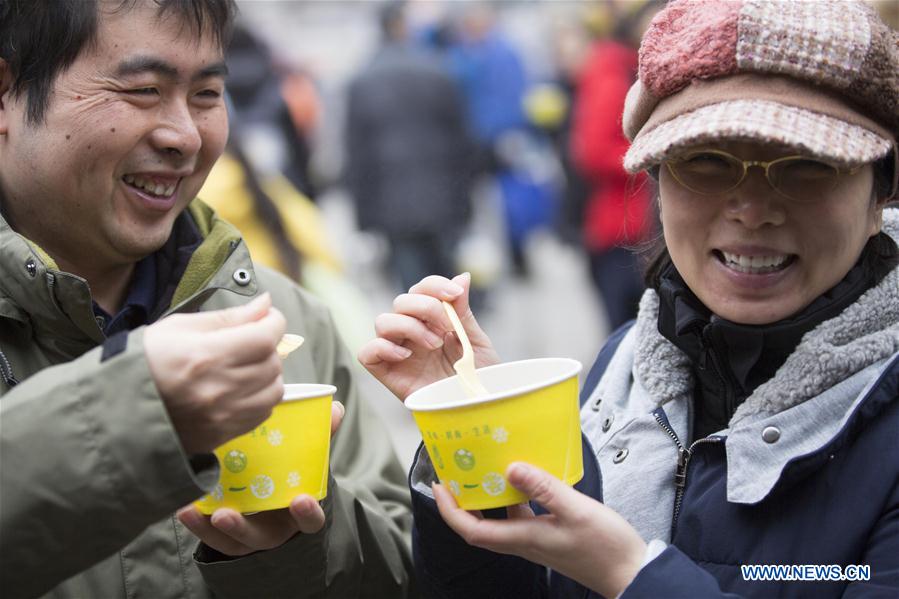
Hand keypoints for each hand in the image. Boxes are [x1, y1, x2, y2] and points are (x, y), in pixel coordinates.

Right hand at [144, 293, 285, 453]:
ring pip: (274, 389)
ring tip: (245, 366)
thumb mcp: (180, 327)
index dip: (273, 322)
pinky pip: (263, 412)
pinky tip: (240, 388)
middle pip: (273, 362)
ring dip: (268, 373)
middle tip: (248, 341)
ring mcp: (224, 415)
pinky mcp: (224, 434)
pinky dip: (260, 396)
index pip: (266, 336)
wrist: (116, 409)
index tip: (266, 319)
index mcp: (206, 355)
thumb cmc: (146, 361)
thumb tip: (265, 304)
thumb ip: (229, 317)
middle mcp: (220, 388)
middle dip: (268, 346)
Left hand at [177, 401, 344, 554]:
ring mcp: (247, 537)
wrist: (269, 498)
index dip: (307, 514)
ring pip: (230, 541)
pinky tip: (184, 506)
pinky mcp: (223, 538)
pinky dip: (196, 523)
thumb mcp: (306, 459)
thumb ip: (320, 436)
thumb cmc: (291, 475)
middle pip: (261, 537)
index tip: (300, 500)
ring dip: (211, 529)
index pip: (310, 521)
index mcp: (300, 512)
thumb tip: (336, 408)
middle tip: (226, 514)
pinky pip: (208, 536)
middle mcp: (274, 530)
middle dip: (242, 528)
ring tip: (198, 509)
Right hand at [358, 273, 499, 399]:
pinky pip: (367, 353)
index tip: (455, 295)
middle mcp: (412, 333)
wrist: (476, 411)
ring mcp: (398, 352)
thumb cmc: (478, 379)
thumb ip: (463, 312)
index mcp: (433, 321)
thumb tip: (463, 276)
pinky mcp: (387, 374)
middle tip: (446, 328)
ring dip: (409, 326)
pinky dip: (383, 348)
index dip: (434, 285)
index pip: (421, 289)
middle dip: (425, 307)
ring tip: (433, 344)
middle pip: (400, 301)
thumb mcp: (477, 343)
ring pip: (382, 321)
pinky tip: (407, 356)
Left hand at [433, 462, 646, 598]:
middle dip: (461, 503)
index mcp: (524, 539)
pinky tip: (524, 479)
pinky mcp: (549, 536)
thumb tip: (511, 469)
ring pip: (500, 521)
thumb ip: (543, 487)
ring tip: (484, 471)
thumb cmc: (606, 547)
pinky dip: (513, 498)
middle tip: (455, 475)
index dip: (450, 511)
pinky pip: (521, 516)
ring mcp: (536, 540)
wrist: (630, 572)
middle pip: (479, 527)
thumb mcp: (576, 510)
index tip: (440, 486)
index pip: (472, 530)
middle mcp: (524, 542)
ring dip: (487, 499)